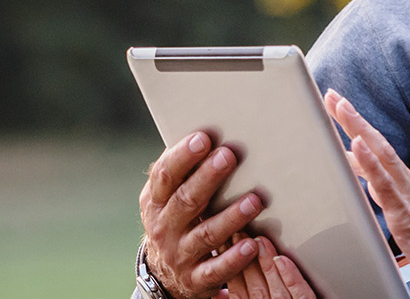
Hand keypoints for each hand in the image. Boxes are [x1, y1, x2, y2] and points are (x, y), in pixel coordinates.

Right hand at [140, 132, 266, 297]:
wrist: (164, 274)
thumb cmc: (176, 221)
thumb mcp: (167, 199)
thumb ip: (181, 172)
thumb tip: (206, 131)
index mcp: (155, 202)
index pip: (165, 176)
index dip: (182, 156)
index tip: (203, 138)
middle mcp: (164, 228)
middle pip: (186, 201)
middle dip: (208, 178)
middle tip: (229, 156)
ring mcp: (179, 255)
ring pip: (206, 235)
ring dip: (231, 217)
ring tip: (255, 200)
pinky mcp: (196, 279)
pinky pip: (216, 269)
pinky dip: (234, 258)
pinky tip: (252, 245)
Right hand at [224, 237, 316, 298]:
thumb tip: (219, 291)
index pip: (238, 291)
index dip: (232, 266)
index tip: (227, 243)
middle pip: (255, 286)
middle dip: (245, 259)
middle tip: (239, 233)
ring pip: (276, 287)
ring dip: (265, 262)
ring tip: (259, 240)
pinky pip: (301, 294)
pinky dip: (291, 277)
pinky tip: (282, 260)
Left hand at [324, 90, 409, 298]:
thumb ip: (392, 205)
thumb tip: (370, 192)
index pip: (381, 153)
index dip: (359, 131)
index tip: (340, 111)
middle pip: (379, 144)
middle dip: (353, 118)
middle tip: (331, 95)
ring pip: (381, 155)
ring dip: (359, 128)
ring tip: (339, 106)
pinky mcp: (408, 217)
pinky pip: (386, 185)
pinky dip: (371, 162)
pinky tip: (357, 144)